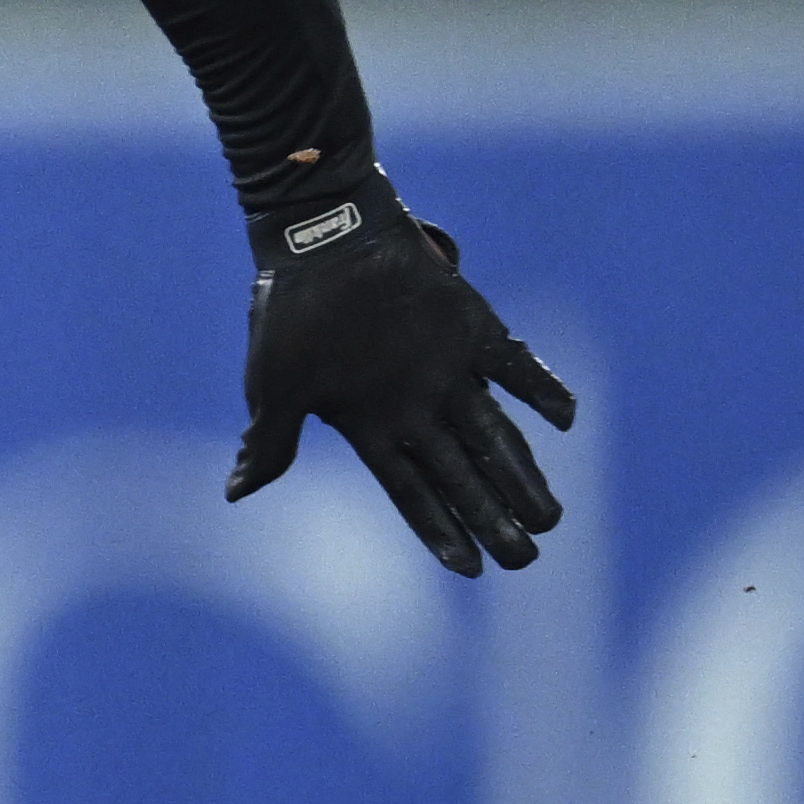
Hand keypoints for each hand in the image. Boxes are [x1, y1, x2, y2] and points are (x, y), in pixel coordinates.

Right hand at [229, 170, 579, 575]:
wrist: (320, 233)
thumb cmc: (290, 312)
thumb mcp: (274, 385)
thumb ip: (271, 440)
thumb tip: (237, 493)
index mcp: (371, 425)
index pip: (411, 492)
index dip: (440, 530)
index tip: (472, 570)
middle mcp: (415, 406)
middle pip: (462, 475)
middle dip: (494, 517)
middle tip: (528, 558)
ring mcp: (446, 370)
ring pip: (494, 434)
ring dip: (522, 474)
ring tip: (551, 516)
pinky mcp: (471, 327)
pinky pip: (514, 365)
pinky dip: (540, 389)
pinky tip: (566, 419)